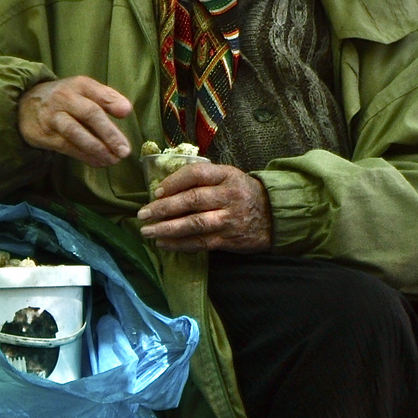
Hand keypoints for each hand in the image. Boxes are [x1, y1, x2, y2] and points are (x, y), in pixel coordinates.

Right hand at [17, 76, 132, 165]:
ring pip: (75, 132)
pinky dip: (85, 156)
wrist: (25, 105)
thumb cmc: (64, 99)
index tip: (126, 112)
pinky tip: (99, 162)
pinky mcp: (45, 135)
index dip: (112, 101)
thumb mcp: (83, 91)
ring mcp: (53, 117)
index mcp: (78, 85)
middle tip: (124, 150)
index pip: (97, 91)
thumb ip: (106, 98)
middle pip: (89, 113)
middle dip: (109, 133)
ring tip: (113, 160)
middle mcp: (64, 98)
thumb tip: (126, 110)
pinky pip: (67, 147)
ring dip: (97, 148)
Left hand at [137, 163, 271, 252]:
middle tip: (143, 213)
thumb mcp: (229, 176)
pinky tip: (163, 243)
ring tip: (148, 231)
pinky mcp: (229, 239)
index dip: (174, 182)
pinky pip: (201, 242)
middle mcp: (229, 196)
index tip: (156, 191)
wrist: (274, 216)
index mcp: (227, 176)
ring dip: (168, 228)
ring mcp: (229, 219)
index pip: (197, 174)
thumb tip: (165, 188)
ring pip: (195, 224)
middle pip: (192, 200)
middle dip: (164, 207)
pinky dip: (179, 244)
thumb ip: (203, 178)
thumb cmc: (243, 193)